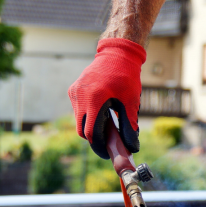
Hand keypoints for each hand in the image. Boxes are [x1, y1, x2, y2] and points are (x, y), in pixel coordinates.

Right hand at [68, 38, 145, 155]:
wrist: (116, 53)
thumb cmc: (126, 77)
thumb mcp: (130, 102)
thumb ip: (130, 126)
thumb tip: (132, 147)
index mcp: (94, 99)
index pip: (91, 132)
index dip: (98, 146)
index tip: (107, 153)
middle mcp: (80, 96)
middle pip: (81, 130)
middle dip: (94, 139)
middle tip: (107, 143)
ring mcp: (74, 93)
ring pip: (78, 121)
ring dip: (90, 127)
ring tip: (107, 125)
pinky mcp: (73, 90)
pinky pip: (77, 111)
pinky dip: (87, 116)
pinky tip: (101, 112)